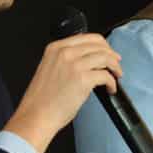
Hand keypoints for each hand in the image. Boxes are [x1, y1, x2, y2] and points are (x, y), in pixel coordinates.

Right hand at [4, 33, 121, 152]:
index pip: (87, 38)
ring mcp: (74, 65)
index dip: (102, 45)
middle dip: (111, 55)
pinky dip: (112, 82)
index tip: (108, 53)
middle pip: (99, 45)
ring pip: (105, 57)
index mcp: (55, 48)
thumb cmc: (42, 99)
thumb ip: (66, 60)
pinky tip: (110, 89)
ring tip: (117, 75)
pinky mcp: (83, 79)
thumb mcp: (50, 69)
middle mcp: (65, 52)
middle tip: (116, 64)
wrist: (36, 115)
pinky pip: (106, 75)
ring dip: (115, 67)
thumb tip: (88, 61)